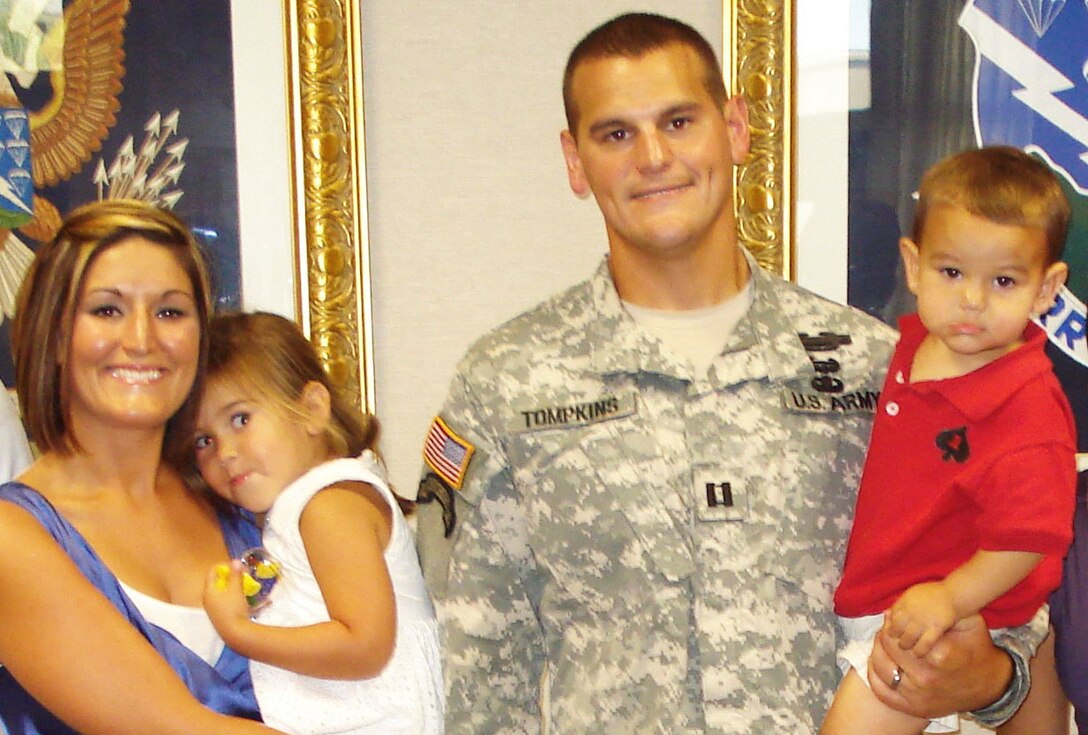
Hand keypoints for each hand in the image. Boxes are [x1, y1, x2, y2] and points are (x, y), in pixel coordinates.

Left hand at [203, 560, 250, 638]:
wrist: (234, 633)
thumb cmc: (233, 609)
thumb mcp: (236, 589)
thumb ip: (236, 574)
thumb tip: (236, 561)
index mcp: (209, 591)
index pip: (212, 572)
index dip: (223, 565)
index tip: (236, 565)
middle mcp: (207, 599)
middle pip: (216, 582)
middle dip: (229, 576)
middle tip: (241, 574)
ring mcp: (212, 609)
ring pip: (220, 592)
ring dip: (231, 586)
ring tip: (243, 585)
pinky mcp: (218, 616)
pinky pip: (223, 601)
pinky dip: (231, 596)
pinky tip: (241, 598)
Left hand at [870, 614, 1011, 718]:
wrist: (990, 685)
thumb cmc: (977, 649)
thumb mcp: (969, 623)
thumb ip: (944, 610)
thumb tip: (910, 606)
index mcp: (937, 655)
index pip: (896, 635)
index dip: (890, 623)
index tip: (891, 617)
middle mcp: (925, 678)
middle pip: (887, 650)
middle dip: (884, 635)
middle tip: (886, 628)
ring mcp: (918, 697)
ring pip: (881, 669)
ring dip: (877, 652)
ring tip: (883, 643)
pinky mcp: (914, 709)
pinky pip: (882, 692)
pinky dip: (875, 676)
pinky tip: (879, 662)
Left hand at [885, 581, 956, 656]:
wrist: (953, 595)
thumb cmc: (933, 594)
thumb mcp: (912, 594)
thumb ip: (901, 604)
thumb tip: (889, 614)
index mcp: (905, 601)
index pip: (892, 617)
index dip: (890, 626)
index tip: (892, 631)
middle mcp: (912, 611)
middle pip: (897, 629)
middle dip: (895, 637)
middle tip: (897, 641)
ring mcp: (923, 620)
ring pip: (908, 638)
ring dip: (905, 645)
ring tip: (906, 647)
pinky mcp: (936, 628)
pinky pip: (925, 643)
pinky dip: (920, 650)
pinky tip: (918, 654)